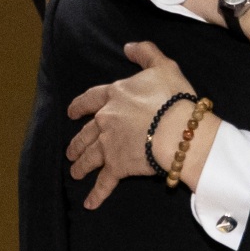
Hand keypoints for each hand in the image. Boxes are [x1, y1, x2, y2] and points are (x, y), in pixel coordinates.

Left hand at [65, 41, 199, 208]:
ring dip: (80, 165)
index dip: (79, 106)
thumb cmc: (174, 97)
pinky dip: (96, 194)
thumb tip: (128, 46)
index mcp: (114, 95)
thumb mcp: (163, 66)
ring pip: (88, 156)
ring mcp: (109, 145)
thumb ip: (145, 53)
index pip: (90, 99)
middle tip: (70, 151)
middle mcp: (105, 120)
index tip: (71, 113)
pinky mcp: (117, 166)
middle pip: (85, 133)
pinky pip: (104, 183)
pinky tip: (90, 204)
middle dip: (77, 142)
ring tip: (75, 172)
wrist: (179, 129)